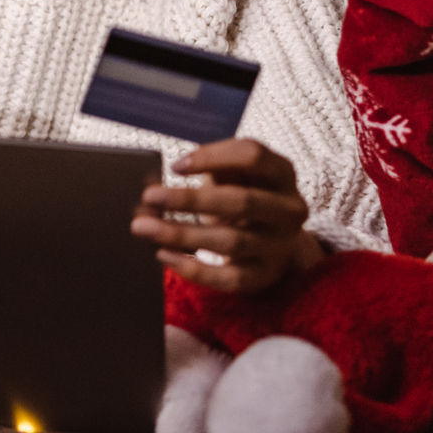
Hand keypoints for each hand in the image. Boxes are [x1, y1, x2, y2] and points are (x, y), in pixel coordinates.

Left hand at [129, 138, 322, 294]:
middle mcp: (289, 210)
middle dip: (191, 199)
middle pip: (242, 201)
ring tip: (143, 227)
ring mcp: (279, 246)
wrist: (272, 241)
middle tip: (149, 197)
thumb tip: (164, 173)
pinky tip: (163, 254)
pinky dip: (193, 268)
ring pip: (231, 242)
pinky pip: (228, 278)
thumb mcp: (235, 173)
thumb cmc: (243, 195)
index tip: (175, 166)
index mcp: (282, 173)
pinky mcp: (264, 275)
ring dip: (182, 234)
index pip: (252, 155)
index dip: (212, 156)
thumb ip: (210, 165)